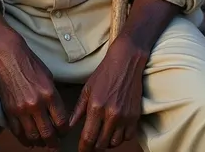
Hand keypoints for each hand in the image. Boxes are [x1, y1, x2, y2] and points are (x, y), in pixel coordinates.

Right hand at [0, 31, 68, 148]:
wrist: (9, 57)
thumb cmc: (30, 64)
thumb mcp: (49, 78)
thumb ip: (53, 97)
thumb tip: (57, 115)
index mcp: (49, 94)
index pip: (61, 122)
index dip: (65, 131)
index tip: (64, 133)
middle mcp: (36, 104)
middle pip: (48, 134)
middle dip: (54, 142)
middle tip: (56, 144)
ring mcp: (21, 109)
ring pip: (33, 137)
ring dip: (40, 143)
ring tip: (43, 142)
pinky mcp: (9, 111)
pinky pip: (18, 133)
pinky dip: (25, 139)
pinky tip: (29, 139)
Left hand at [69, 34, 147, 150]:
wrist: (126, 62)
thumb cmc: (105, 73)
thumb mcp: (87, 89)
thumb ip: (78, 109)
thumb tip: (69, 126)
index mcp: (96, 107)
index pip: (88, 138)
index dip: (83, 149)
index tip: (81, 150)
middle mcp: (111, 115)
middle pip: (101, 145)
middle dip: (94, 147)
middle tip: (90, 142)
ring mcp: (125, 117)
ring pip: (114, 143)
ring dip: (107, 143)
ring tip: (102, 135)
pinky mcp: (135, 117)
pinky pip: (127, 137)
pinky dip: (120, 137)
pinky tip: (115, 129)